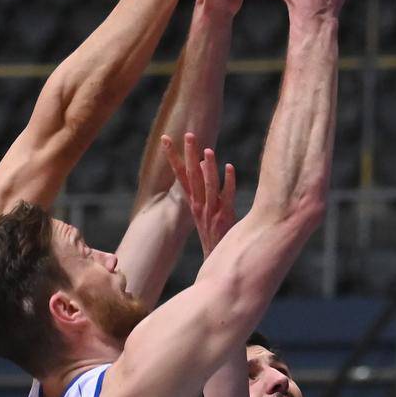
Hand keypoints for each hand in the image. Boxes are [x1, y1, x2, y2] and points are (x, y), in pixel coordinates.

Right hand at [163, 132, 236, 257]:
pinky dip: (228, 183)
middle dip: (189, 155)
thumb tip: (203, 163)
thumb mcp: (205, 210)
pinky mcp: (225, 218)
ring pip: (208, 186)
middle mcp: (199, 206)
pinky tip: (230, 167)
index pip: (180, 175)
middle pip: (192, 176)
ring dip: (208, 168)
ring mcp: (211, 212)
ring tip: (208, 150)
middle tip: (188, 135)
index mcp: (193, 202)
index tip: (166, 138)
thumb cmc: (214, 233)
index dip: (173, 156)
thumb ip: (205, 187)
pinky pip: (227, 197)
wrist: (217, 262)